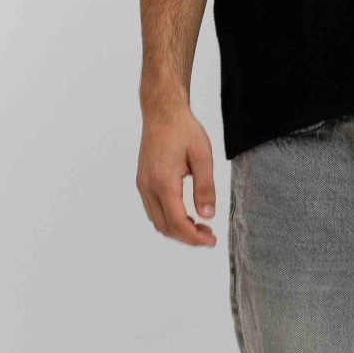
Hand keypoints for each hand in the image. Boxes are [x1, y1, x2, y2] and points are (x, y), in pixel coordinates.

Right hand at [138, 100, 219, 244]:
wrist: (162, 111)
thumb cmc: (183, 129)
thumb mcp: (202, 157)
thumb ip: (205, 188)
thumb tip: (207, 215)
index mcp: (163, 182)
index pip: (176, 223)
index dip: (194, 237)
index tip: (211, 241)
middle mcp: (148, 186)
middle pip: (165, 227)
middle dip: (187, 237)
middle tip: (209, 235)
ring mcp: (142, 184)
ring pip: (157, 220)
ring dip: (177, 229)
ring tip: (200, 226)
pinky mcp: (142, 181)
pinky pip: (153, 209)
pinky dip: (168, 219)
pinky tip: (185, 214)